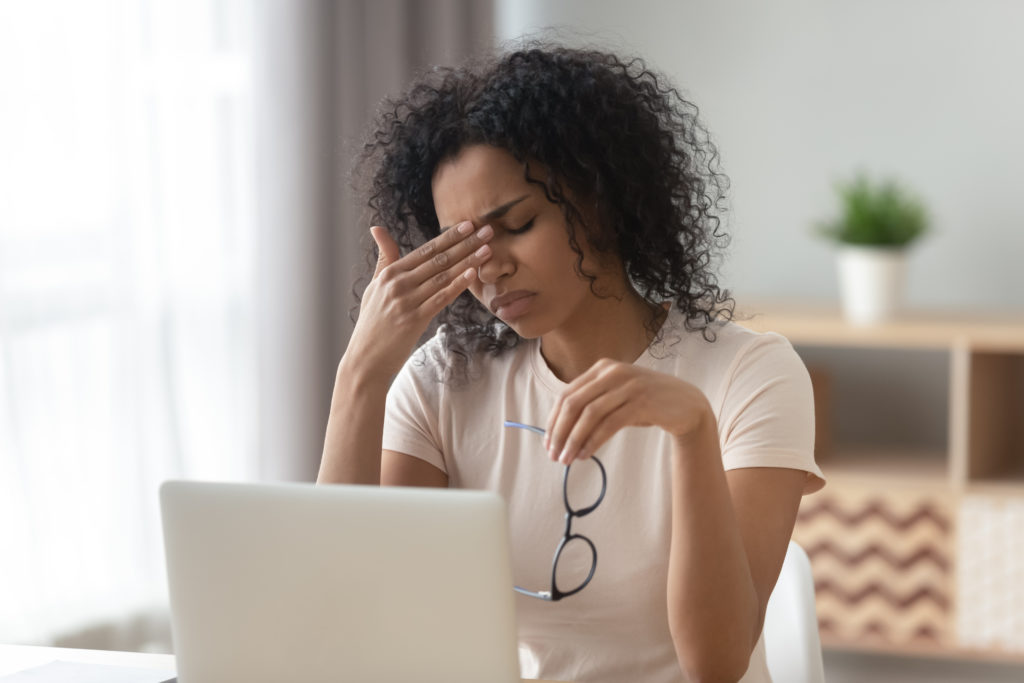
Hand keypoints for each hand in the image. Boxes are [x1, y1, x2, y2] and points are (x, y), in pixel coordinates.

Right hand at [342, 221, 493, 382]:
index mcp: (390, 273)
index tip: (469, 224)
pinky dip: (457, 285)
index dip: (450, 236)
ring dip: (468, 261)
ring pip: (443, 276)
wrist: (365, 359)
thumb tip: (377, 228)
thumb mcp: (374, 286)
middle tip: (487, 230)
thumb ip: (383, 258)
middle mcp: (398, 283)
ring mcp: (406, 301)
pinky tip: (472, 274)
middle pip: (438, 259)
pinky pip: (441, 299)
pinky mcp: (414, 320)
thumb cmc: (372, 322)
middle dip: (466, 243)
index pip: (426, 249)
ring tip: (487, 249)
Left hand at [543, 359, 713, 464]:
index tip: (547, 443)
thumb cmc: (647, 403)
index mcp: (602, 368)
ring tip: (568, 459)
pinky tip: (586, 454)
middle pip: (574, 403)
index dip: (553, 420)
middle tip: (554, 454)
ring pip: (589, 414)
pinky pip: (609, 424)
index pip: (567, 394)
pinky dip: (593, 441)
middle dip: (559, 431)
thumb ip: (592, 404)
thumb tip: (560, 432)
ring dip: (574, 439)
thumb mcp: (617, 396)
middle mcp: (613, 372)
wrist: (687, 404)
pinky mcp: (641, 401)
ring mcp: (628, 385)